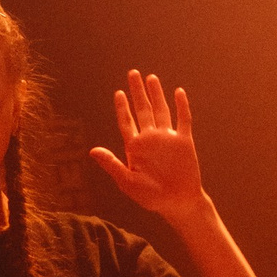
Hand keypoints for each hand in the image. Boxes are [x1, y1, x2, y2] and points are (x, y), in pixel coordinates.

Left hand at [89, 69, 205, 222]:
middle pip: (143, 109)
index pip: (127, 121)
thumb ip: (112, 164)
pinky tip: (178, 92)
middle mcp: (151, 139)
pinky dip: (181, 106)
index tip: (118, 93)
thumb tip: (92, 151)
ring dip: (156, 94)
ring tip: (151, 78)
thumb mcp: (127, 182)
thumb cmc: (151, 197)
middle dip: (137, 92)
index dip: (122, 107)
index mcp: (135, 147)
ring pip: (161, 110)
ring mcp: (168, 138)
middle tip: (133, 73)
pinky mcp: (184, 142)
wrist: (178, 203)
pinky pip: (183, 120)